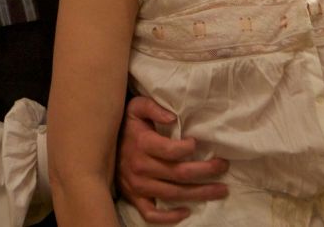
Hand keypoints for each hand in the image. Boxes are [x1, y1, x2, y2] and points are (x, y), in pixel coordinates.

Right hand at [116, 96, 228, 223]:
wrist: (100, 145)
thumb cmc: (126, 124)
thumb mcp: (136, 107)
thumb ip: (153, 107)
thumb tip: (172, 117)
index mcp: (142, 144)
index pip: (171, 151)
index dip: (188, 148)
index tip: (199, 143)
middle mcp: (140, 168)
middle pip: (179, 174)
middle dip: (206, 172)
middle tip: (223, 166)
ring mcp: (138, 186)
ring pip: (173, 194)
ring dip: (199, 194)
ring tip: (220, 189)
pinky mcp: (135, 198)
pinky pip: (151, 214)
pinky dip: (169, 217)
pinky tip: (186, 211)